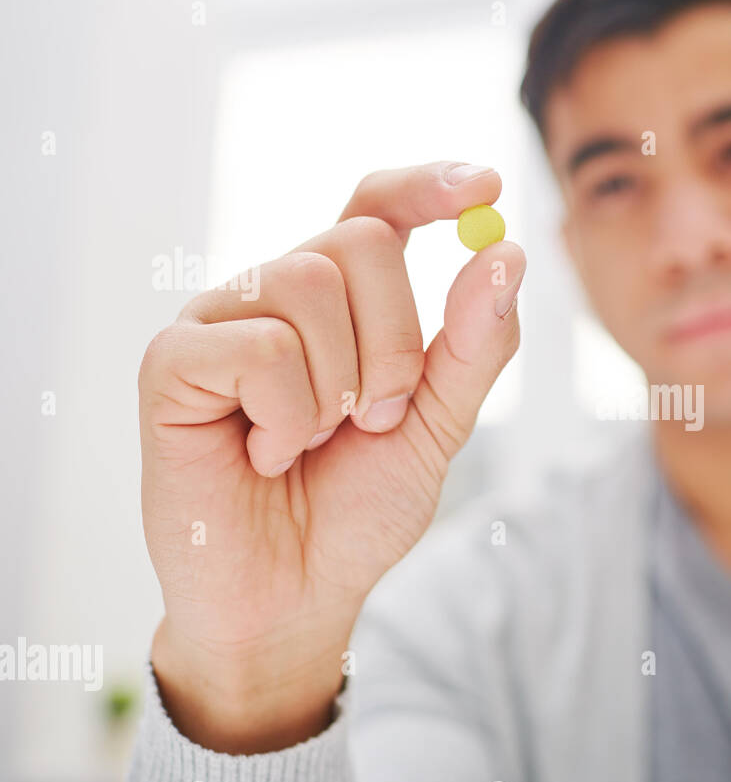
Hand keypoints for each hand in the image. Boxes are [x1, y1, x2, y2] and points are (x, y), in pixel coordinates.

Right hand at [138, 161, 523, 752]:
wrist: (297, 596)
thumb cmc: (357, 508)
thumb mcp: (438, 425)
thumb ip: (473, 346)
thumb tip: (505, 252)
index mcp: (337, 302)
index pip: (374, 208)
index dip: (426, 186)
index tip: (483, 185)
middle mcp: (274, 295)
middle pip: (359, 244)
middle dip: (397, 345)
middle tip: (375, 417)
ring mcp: (219, 322)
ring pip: (309, 285)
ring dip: (342, 386)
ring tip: (315, 441)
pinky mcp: (173, 363)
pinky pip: (260, 347)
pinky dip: (288, 417)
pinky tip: (267, 456)